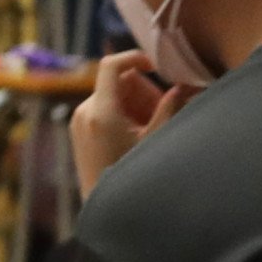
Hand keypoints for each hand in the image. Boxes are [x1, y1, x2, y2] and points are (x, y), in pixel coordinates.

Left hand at [70, 49, 186, 194]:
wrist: (104, 204)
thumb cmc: (132, 174)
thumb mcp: (156, 140)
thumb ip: (169, 110)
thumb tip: (183, 86)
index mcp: (100, 111)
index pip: (111, 65)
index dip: (135, 58)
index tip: (156, 66)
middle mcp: (84, 111)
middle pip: (116, 82)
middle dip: (142, 90)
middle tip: (163, 109)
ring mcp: (78, 120)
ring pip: (111, 95)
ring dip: (134, 102)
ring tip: (150, 127)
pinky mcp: (78, 129)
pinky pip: (103, 108)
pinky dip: (122, 112)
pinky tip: (137, 134)